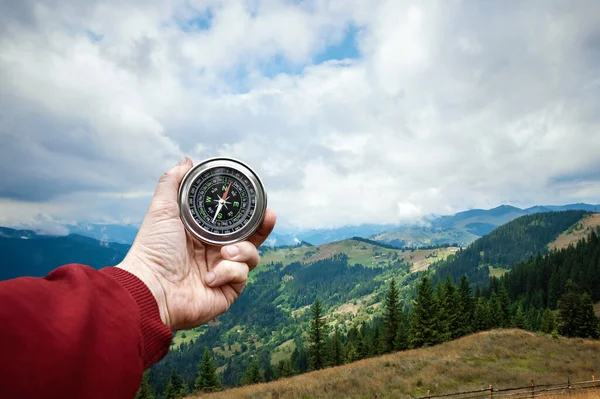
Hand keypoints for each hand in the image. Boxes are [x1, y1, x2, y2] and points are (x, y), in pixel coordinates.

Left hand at [117, 157, 275, 330]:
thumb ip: (173, 182)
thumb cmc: (153, 250)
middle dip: (263, 227)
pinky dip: (228, 272)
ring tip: (225, 252)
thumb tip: (186, 160)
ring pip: (251, 256)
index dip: (248, 211)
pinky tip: (210, 277)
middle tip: (268, 216)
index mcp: (203, 234)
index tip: (258, 200)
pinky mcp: (227, 291)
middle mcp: (215, 252)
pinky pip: (242, 275)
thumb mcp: (162, 210)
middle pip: (250, 237)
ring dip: (242, 251)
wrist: (151, 288)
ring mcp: (223, 272)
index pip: (233, 220)